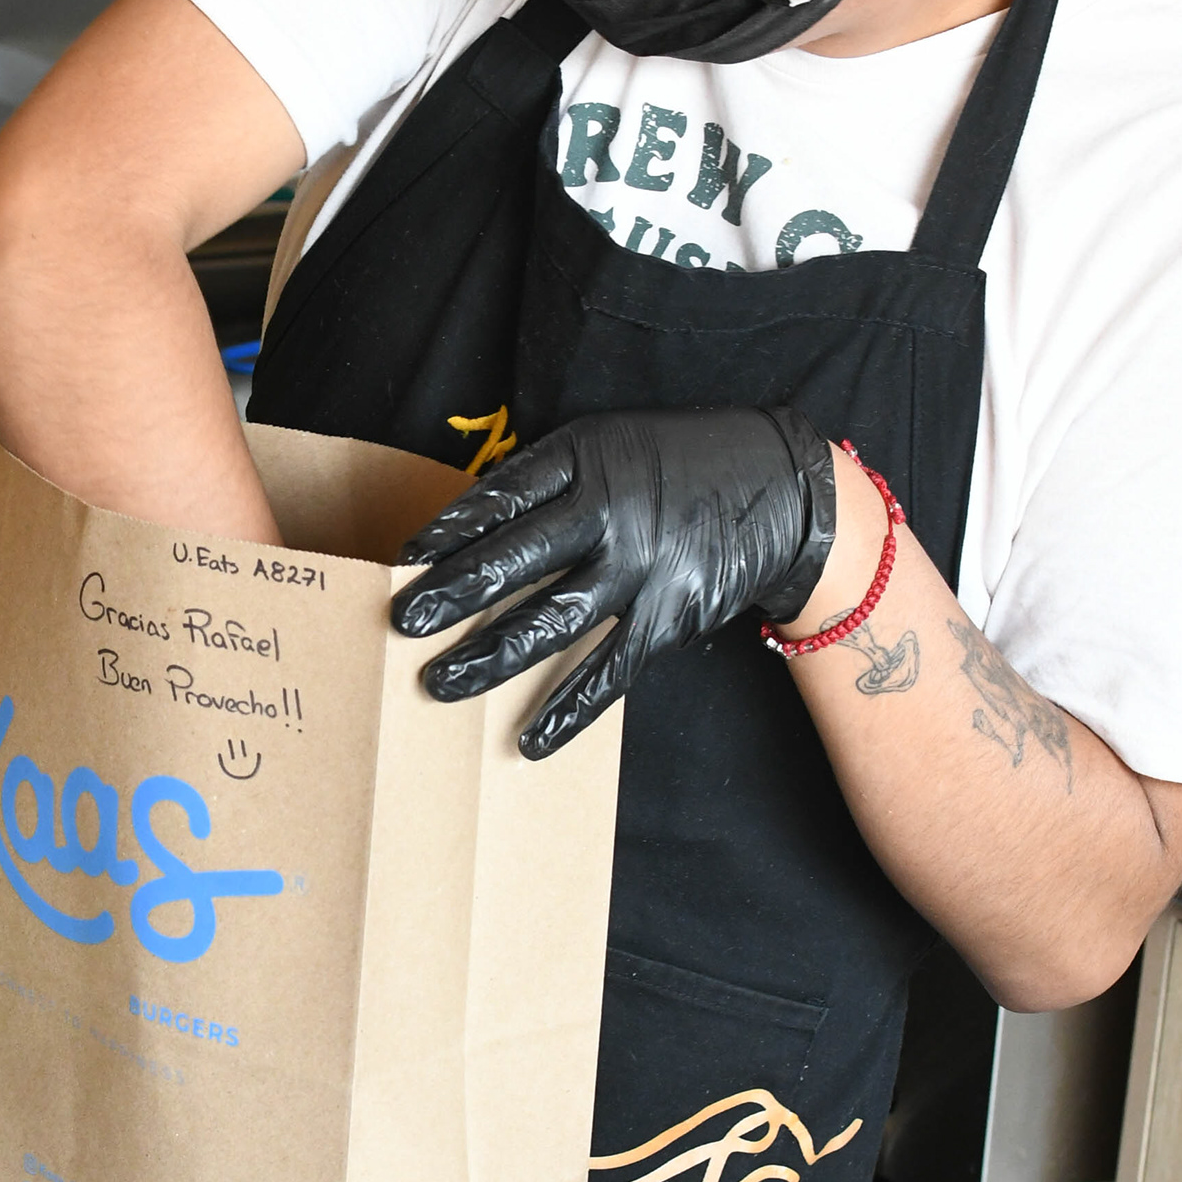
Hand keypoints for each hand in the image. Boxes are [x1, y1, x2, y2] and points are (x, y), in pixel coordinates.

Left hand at [390, 407, 838, 757]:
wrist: (778, 484)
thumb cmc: (678, 461)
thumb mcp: (609, 443)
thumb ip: (549, 480)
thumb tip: (472, 526)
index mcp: (585, 462)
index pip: (499, 499)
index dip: (448, 531)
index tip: (406, 560)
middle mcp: (609, 514)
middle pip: (512, 559)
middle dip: (452, 594)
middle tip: (404, 622)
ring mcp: (639, 569)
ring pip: (549, 621)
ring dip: (489, 656)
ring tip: (439, 683)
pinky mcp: (669, 616)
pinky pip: (610, 671)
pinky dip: (570, 709)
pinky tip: (530, 739)